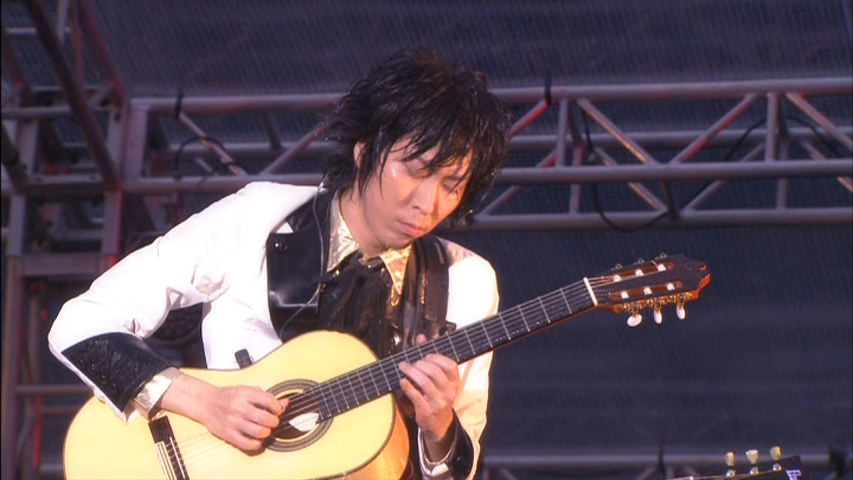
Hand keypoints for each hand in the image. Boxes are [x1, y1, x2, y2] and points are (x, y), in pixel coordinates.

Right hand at [161, 374, 287, 451]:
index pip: (268, 400)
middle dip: (275, 421)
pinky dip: (257, 443)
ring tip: (266, 429)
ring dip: (267, 432)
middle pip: (265, 418)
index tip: (278, 409)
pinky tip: (257, 439)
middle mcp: (238, 407)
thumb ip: (264, 396)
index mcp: (244, 394)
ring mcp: (233, 422)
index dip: (278, 406)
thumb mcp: (246, 389)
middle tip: (273, 421)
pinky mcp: (228, 434)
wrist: (205, 402)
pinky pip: (247, 444)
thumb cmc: (227, 396)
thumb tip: (285, 403)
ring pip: (258, 431)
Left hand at [398, 334, 459, 459]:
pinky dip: (407, 386)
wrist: (438, 423)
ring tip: (403, 367)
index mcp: (454, 382)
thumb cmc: (437, 395)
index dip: (436, 358)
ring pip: (424, 382)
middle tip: (410, 362)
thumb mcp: (438, 378)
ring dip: (411, 372)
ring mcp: (439, 402)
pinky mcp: (427, 410)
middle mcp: (449, 391)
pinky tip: (402, 381)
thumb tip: (421, 337)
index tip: (425, 356)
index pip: (450, 365)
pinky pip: (416, 395)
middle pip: (435, 372)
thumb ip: (430, 356)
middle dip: (419, 364)